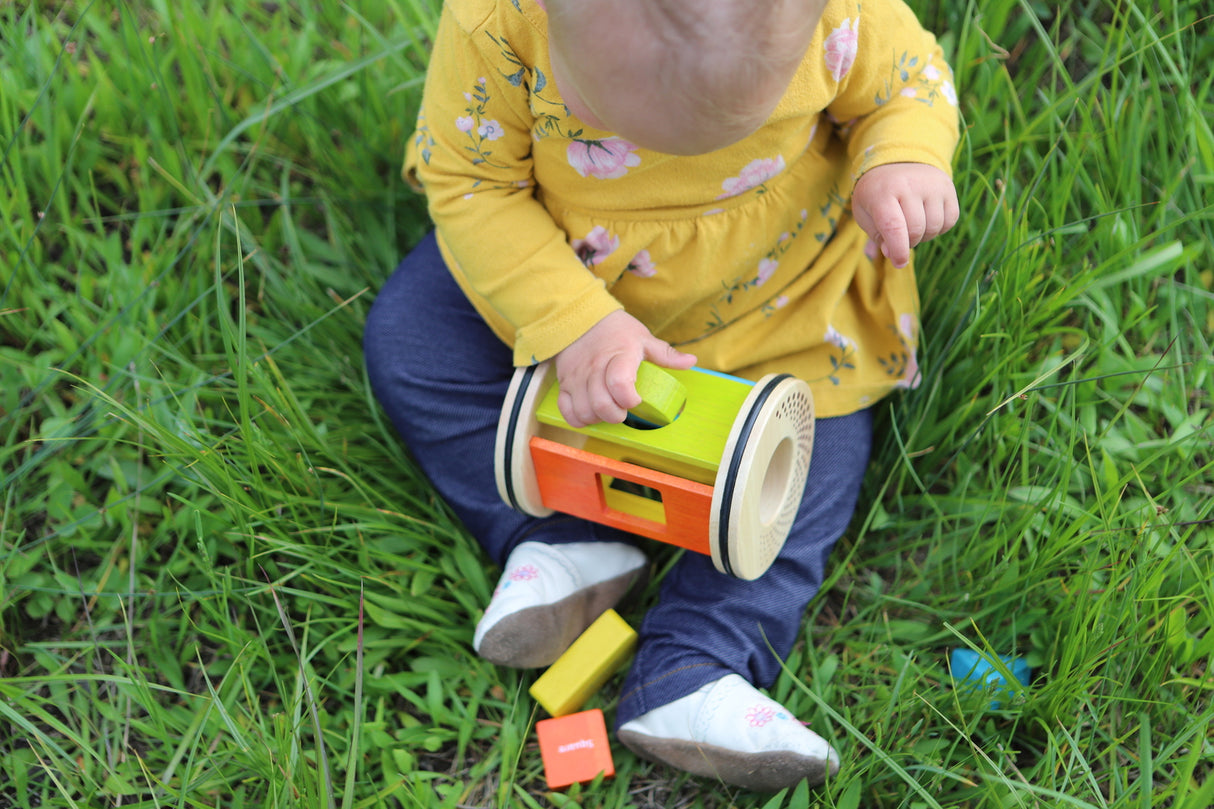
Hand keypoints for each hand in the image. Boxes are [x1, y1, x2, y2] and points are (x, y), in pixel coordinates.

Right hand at [553, 310, 696, 427]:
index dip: (629, 399)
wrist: (580, 318)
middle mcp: (595, 368)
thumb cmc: (616, 331)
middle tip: (623, 410)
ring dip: (598, 418)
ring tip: (608, 410)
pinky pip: (567, 411)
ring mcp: (578, 378)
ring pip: (584, 411)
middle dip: (616, 415)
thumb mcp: (643, 338)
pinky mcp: (564, 384)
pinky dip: (578, 418)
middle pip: (601, 404)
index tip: (636, 400)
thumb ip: (666, 354)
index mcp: (619, 356)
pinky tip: (590, 412)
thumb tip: (692, 362)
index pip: (619, 383)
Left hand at [852, 163, 959, 267]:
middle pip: (916, 230)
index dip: (898, 250)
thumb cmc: (877, 194)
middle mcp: (909, 185)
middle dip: (908, 243)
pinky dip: (939, 228)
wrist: (897, 161)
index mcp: (882, 192)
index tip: (899, 263)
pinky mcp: (948, 187)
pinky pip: (950, 220)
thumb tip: (893, 254)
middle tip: (899, 237)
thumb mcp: (865, 213)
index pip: (894, 227)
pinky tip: (926, 219)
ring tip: (912, 226)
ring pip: (934, 227)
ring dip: (923, 236)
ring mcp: (931, 184)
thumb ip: (877, 236)